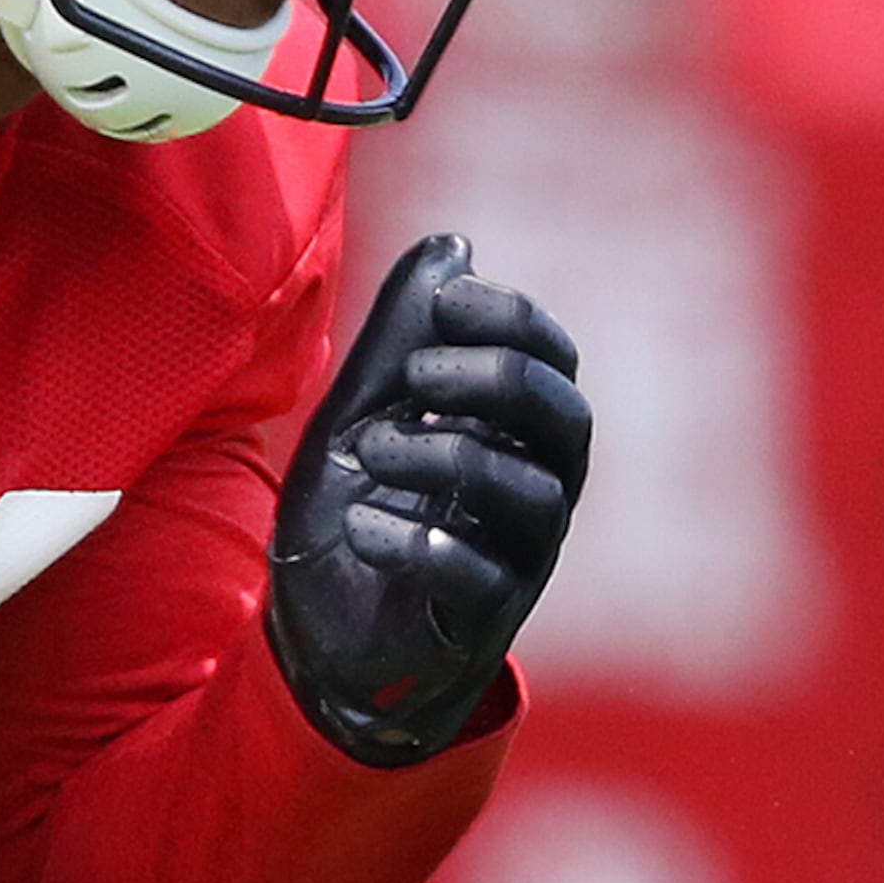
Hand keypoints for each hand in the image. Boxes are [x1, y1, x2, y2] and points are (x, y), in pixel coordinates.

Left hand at [267, 231, 591, 766]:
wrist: (316, 639)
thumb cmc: (353, 515)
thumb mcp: (359, 414)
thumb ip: (400, 337)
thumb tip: (452, 243)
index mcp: (514, 433)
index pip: (552, 361)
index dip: (512, 319)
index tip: (445, 301)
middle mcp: (534, 490)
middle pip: (567, 419)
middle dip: (499, 380)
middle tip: (418, 372)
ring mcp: (516, 559)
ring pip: (534, 495)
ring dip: (448, 456)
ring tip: (373, 446)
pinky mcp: (479, 623)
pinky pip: (479, 578)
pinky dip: (419, 543)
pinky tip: (363, 524)